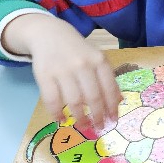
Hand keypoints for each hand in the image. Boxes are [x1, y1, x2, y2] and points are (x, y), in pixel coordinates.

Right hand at [1, 13, 120, 130]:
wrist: (49, 34)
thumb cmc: (78, 51)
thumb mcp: (96, 58)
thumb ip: (107, 78)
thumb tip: (119, 102)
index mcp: (99, 60)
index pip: (109, 88)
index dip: (112, 107)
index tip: (113, 120)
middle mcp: (83, 65)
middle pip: (93, 97)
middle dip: (97, 116)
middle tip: (98, 127)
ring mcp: (63, 70)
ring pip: (74, 100)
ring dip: (80, 117)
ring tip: (83, 125)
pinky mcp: (45, 75)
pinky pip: (52, 99)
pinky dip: (57, 113)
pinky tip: (61, 120)